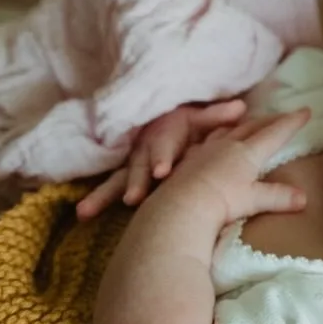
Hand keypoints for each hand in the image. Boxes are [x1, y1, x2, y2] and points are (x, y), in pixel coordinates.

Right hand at [77, 99, 247, 218]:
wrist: (159, 119)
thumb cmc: (184, 123)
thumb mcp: (199, 117)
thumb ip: (217, 116)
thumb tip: (240, 109)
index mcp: (165, 135)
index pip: (164, 146)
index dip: (162, 157)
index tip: (162, 171)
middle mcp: (144, 150)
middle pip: (138, 166)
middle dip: (135, 182)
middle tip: (133, 198)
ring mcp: (132, 164)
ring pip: (117, 178)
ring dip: (105, 194)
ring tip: (89, 210)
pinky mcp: (124, 177)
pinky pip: (108, 188)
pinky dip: (94, 200)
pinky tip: (82, 215)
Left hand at [166, 111, 312, 224]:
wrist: (182, 205)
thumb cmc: (222, 201)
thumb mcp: (253, 200)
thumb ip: (278, 197)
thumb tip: (304, 199)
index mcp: (247, 152)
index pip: (275, 133)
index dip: (291, 122)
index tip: (306, 110)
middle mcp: (228, 145)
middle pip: (253, 126)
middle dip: (271, 120)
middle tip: (283, 115)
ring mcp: (206, 150)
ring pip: (228, 130)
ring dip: (241, 125)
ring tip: (248, 123)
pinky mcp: (189, 160)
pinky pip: (206, 142)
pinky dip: (216, 137)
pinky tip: (213, 143)